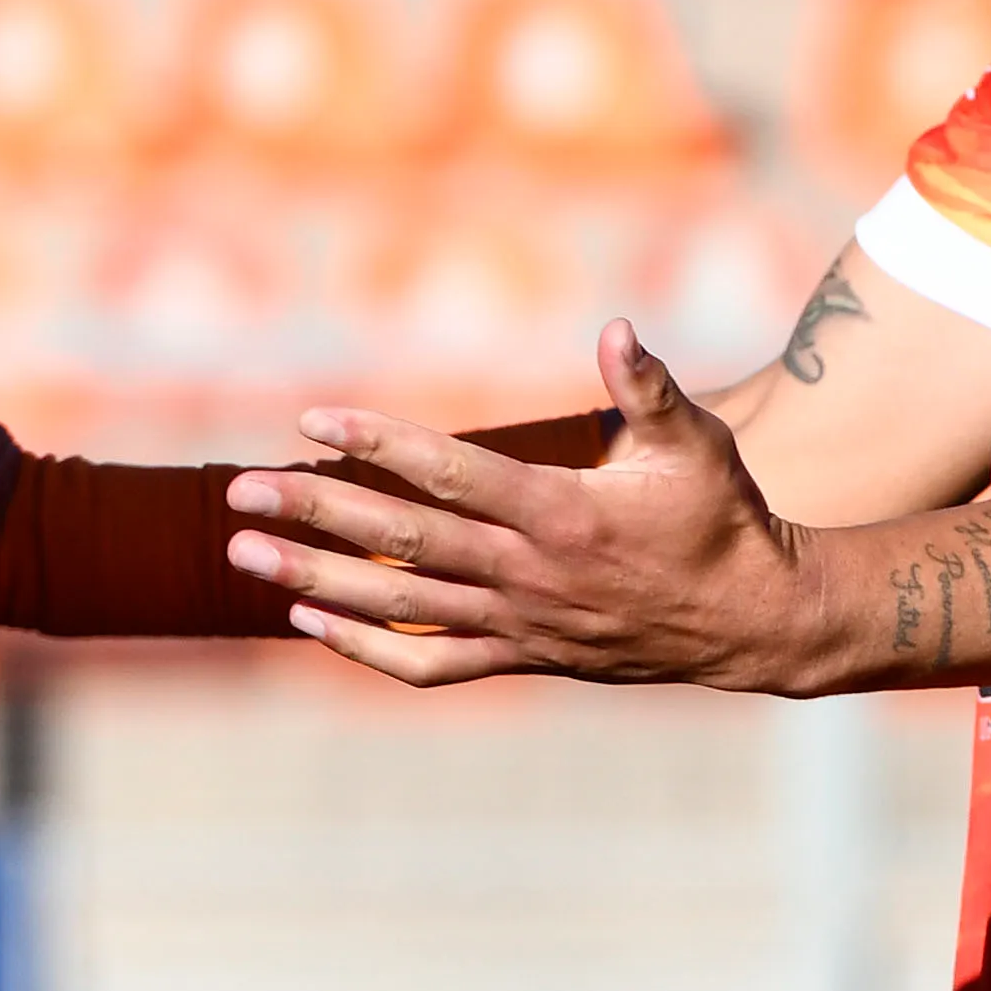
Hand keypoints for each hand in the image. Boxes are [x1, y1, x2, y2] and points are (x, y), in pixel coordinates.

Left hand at [224, 329, 833, 690]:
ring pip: (400, 606)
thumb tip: (615, 326)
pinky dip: (367, 648)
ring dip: (317, 581)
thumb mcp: (696, 443)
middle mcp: (528, 572)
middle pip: (403, 543)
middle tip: (240, 495)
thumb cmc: (721, 516)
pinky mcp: (521, 655)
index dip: (377, 445)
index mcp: (561, 511)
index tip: (312, 420)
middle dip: (316, 516)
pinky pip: (430, 664)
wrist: (750, 621)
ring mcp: (519, 622)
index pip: (450, 473)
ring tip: (246, 557)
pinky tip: (311, 622)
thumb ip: (647, 387)